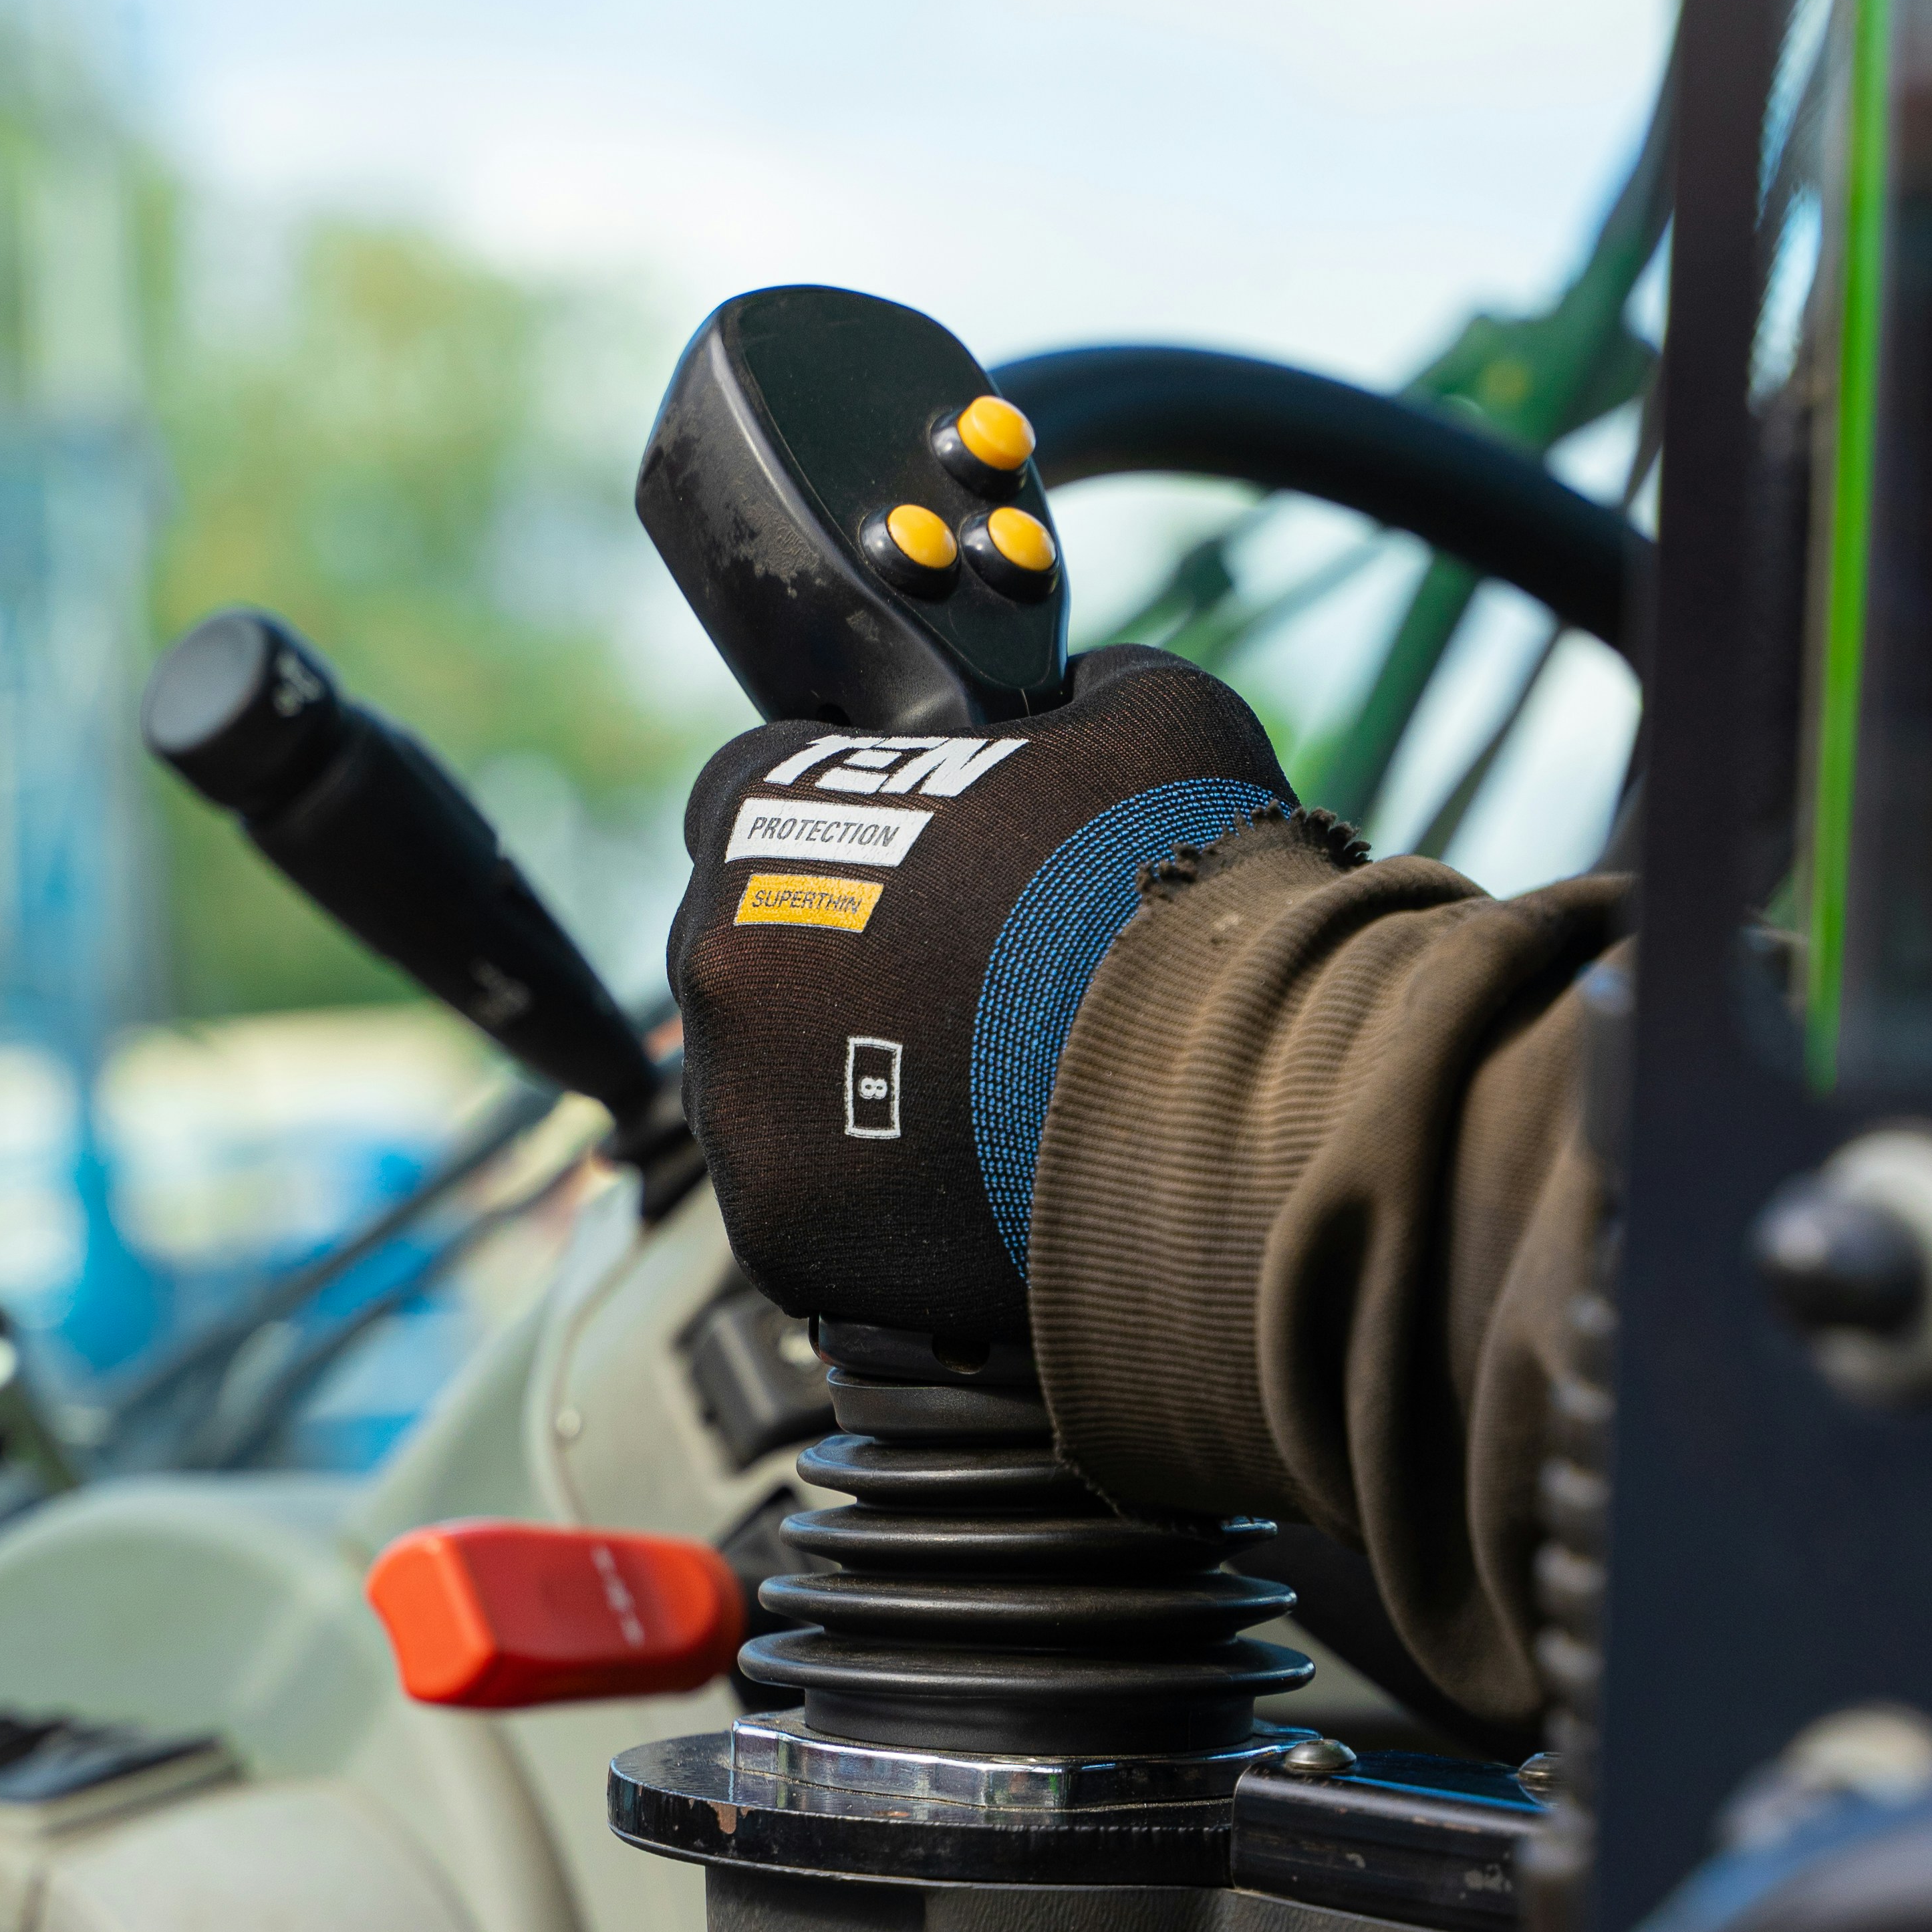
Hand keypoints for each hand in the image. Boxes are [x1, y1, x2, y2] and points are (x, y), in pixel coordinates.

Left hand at [667, 649, 1291, 1347]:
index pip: (752, 799)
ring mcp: (740, 1112)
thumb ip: (1077, 695)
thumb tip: (1078, 696)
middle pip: (760, 959)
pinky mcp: (784, 1236)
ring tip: (984, 1097)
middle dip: (846, 971)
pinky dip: (879, 1206)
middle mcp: (718, 960)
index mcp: (768, 815)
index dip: (842, 825)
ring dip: (855, 1093)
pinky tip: (973, 1177)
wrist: (1213, 1086)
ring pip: (777, 1097)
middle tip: (969, 993)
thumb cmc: (1167, 887)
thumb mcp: (1147, 718)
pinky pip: (812, 1213)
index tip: (909, 867)